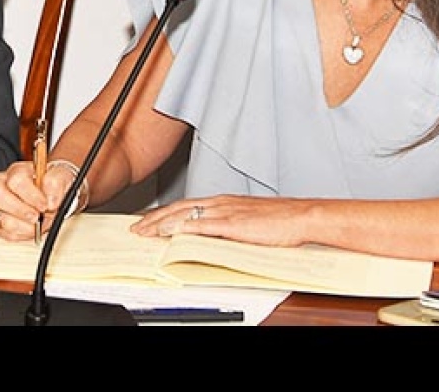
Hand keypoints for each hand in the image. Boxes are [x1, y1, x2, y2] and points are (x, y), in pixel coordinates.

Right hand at [0, 158, 78, 240]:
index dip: (31, 195)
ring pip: (0, 218)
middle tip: (37, 217)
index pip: (16, 180)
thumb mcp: (61, 176)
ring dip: (24, 226)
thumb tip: (50, 200)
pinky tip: (32, 229)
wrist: (51, 196)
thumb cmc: (52, 185)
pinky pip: (4, 233)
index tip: (45, 204)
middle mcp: (1, 185)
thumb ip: (57, 182)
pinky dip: (21, 234)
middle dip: (20, 210)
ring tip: (38, 224)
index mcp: (16, 171)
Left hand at [130, 194, 312, 247]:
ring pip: (183, 215)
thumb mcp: (247, 220)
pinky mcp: (231, 224)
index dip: (165, 213)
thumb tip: (211, 236)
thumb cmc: (281, 220)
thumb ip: (227, 225)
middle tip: (136, 227)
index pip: (186, 205)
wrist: (302, 216)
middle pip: (178, 208)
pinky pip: (199, 225)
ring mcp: (224, 212)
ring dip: (159, 223)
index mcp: (223, 201)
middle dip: (154, 218)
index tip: (149, 220)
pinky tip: (167, 233)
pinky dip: (180, 228)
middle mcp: (220, 203)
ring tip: (143, 231)